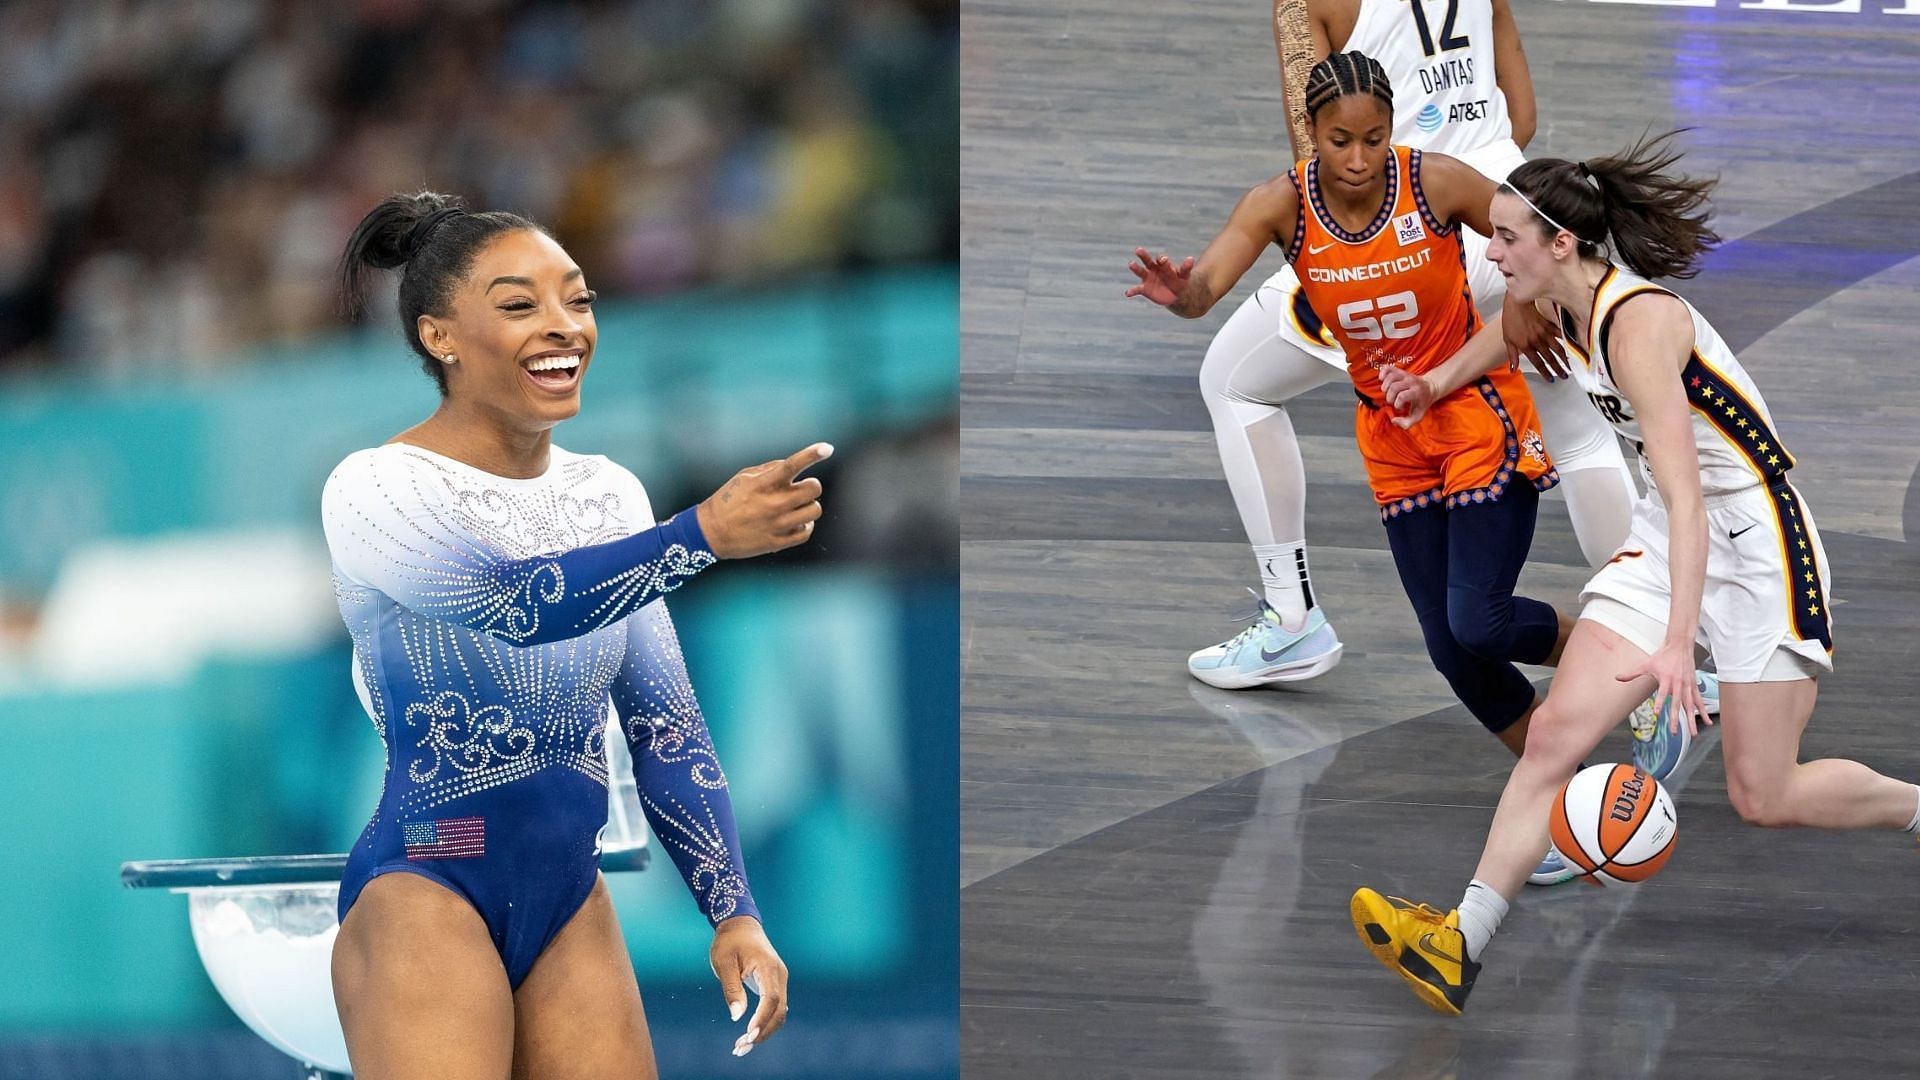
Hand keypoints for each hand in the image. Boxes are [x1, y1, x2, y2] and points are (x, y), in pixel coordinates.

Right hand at [696, 443, 830, 558]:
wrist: (711, 532)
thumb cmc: (728, 500)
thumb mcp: (744, 477)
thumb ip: (770, 469)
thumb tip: (793, 466)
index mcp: (763, 484)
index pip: (792, 465)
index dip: (811, 454)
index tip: (826, 448)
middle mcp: (773, 503)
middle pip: (814, 488)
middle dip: (810, 485)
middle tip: (800, 489)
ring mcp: (777, 524)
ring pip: (815, 510)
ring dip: (809, 506)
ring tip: (796, 507)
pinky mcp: (778, 542)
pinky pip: (807, 532)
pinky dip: (804, 525)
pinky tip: (794, 522)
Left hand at [710, 915, 788, 1057]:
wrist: (740, 924)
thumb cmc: (729, 942)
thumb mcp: (723, 963)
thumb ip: (731, 989)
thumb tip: (737, 1016)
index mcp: (768, 967)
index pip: (771, 998)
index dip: (762, 1019)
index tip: (748, 1034)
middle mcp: (779, 975)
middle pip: (779, 1011)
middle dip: (763, 1032)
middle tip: (741, 1047)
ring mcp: (779, 980)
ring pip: (779, 1012)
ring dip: (764, 1031)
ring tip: (742, 1045)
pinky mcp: (774, 984)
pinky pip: (775, 1008)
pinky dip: (765, 1023)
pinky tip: (749, 1034)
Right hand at [1125, 248, 1194, 306]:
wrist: (1175, 294)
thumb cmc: (1179, 281)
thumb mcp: (1184, 275)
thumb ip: (1186, 267)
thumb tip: (1191, 259)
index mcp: (1163, 264)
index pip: (1161, 260)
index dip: (1162, 260)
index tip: (1164, 260)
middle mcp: (1153, 269)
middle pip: (1147, 261)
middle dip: (1143, 255)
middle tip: (1138, 250)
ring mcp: (1148, 278)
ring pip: (1140, 272)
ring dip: (1135, 268)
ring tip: (1131, 264)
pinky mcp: (1144, 289)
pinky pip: (1137, 289)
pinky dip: (1132, 291)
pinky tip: (1127, 293)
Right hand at [1379, 366, 1436, 428]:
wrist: (1430, 387)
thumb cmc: (1422, 403)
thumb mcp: (1418, 416)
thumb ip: (1406, 423)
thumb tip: (1393, 420)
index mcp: (1416, 392)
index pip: (1402, 396)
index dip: (1397, 404)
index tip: (1400, 407)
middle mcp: (1411, 381)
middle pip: (1394, 387)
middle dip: (1390, 397)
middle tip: (1393, 401)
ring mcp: (1405, 374)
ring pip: (1390, 377)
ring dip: (1385, 387)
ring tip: (1388, 393)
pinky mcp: (1400, 370)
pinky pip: (1388, 368)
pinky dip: (1382, 372)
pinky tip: (1382, 379)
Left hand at [1502, 295, 1569, 379]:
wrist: (1518, 303)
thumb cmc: (1510, 320)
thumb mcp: (1507, 340)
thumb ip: (1512, 355)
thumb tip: (1513, 369)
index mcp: (1526, 346)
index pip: (1538, 363)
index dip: (1545, 372)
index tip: (1550, 379)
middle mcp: (1536, 341)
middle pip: (1550, 358)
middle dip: (1558, 369)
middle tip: (1564, 376)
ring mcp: (1544, 333)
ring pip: (1557, 349)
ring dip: (1565, 358)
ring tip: (1570, 366)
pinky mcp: (1549, 325)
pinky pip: (1560, 335)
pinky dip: (1566, 342)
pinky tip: (1572, 347)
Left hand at [1616, 640, 1710, 739]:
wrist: (1680, 646)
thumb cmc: (1663, 656)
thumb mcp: (1646, 664)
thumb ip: (1632, 673)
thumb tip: (1617, 677)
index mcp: (1666, 678)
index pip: (1663, 692)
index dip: (1660, 702)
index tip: (1657, 713)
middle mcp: (1679, 683)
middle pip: (1677, 703)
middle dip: (1676, 718)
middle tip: (1674, 731)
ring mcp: (1688, 686)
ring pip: (1691, 705)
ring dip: (1692, 720)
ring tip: (1693, 733)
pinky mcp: (1694, 686)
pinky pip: (1699, 701)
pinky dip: (1704, 711)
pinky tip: (1707, 721)